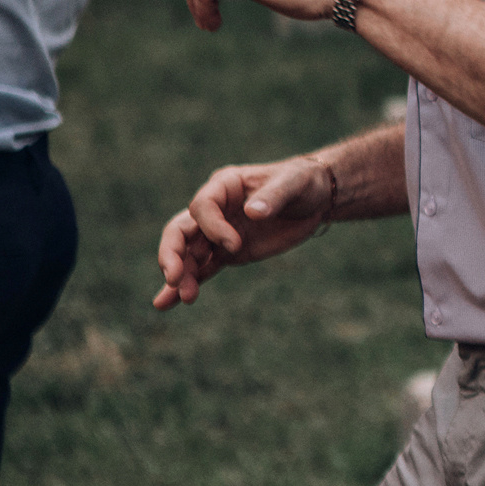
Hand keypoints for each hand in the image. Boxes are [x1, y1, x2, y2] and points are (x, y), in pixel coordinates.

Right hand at [154, 156, 335, 308]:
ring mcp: (218, 233)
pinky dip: (188, 283)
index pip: (201, 207)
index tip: (235, 244)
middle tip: (174, 278)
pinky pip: (202, 268)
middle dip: (173, 255)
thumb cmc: (303, 182)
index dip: (212, 228)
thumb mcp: (294, 183)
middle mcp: (214, 210)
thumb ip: (273, 196)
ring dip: (180, 276)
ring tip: (180, 299)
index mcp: (224, 186)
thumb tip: (252, 212)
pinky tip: (168, 303)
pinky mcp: (228, 252)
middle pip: (179, 232)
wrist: (316, 198)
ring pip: (188, 255)